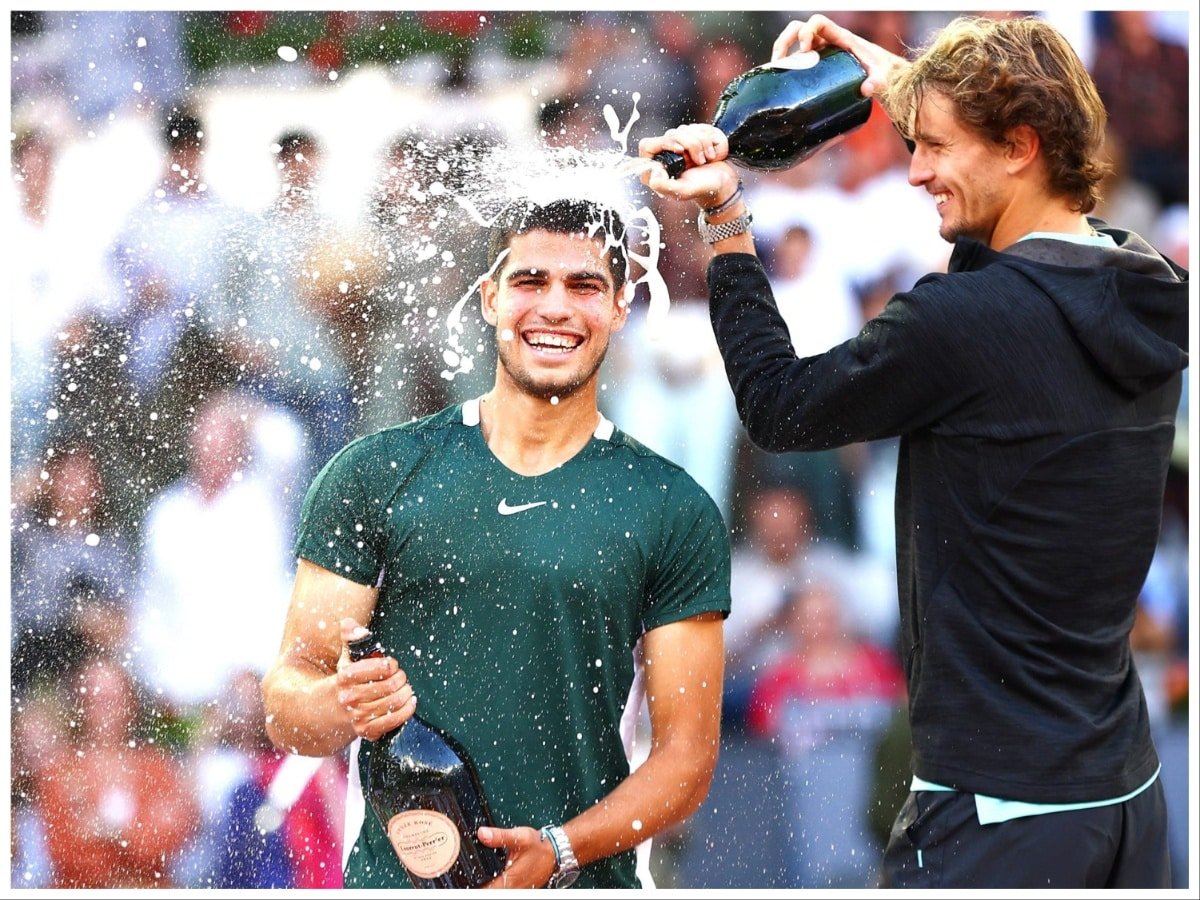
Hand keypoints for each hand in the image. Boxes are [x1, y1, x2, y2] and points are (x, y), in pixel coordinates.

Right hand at [336, 617, 415, 740]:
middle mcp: (350, 697)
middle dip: (401, 678)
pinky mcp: (366, 731)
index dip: (392, 664)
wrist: (323, 713)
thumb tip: (349, 623)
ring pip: (394, 702)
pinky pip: (393, 721)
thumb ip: (351, 638)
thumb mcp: (345, 659)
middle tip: (401, 677)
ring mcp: (358, 716)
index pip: (382, 667)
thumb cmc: (342, 682)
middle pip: (391, 685)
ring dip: (406, 693)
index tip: (391, 665)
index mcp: (345, 676)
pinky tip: (409, 703)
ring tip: (406, 688)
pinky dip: (406, 711)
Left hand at [478, 825, 556, 888]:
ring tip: (479, 876)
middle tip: (471, 876)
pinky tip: (490, 876)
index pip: (487, 890)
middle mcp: (512, 888)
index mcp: (510, 879)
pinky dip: (496, 884)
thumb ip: (500, 836)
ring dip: (488, 884)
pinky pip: (503, 889)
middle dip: (481, 884)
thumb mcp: (520, 836)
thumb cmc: (539, 846)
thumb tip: (482, 834)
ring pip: (497, 891)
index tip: (466, 882)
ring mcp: (516, 890)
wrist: (555, 853)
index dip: (476, 886)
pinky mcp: (519, 888)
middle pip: (489, 891)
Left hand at [637, 125, 738, 206]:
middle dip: (691, 145)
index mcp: (656, 168)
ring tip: (706, 159)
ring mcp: (678, 143)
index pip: (647, 145)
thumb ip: (666, 187)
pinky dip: (709, 138)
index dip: (664, 143)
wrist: (724, 182)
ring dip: (702, 144)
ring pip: (685, 129)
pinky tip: (710, 152)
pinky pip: (699, 127)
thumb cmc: (703, 188)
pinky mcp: (692, 136)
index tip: (681, 150)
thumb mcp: (684, 191)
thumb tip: (653, 179)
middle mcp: (664, 154)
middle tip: (700, 161)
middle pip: (670, 134)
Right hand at [771, 14, 906, 96]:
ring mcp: (816, 51)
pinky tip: (779, 79)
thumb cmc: (878, 70)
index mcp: (838, 36)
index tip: (804, 50)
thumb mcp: (880, 75)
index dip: (807, 31)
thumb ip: (877, 81)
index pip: (817, 22)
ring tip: (774, 70)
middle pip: (797, 29)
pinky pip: (793, 58)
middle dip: (785, 41)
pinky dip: (783, 65)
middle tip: (781, 63)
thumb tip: (865, 89)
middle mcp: (824, 40)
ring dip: (779, 51)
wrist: (877, 73)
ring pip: (791, 41)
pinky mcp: (812, 63)